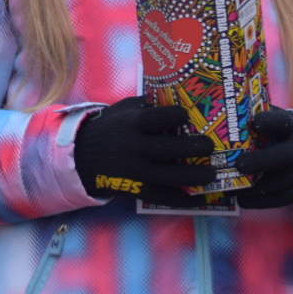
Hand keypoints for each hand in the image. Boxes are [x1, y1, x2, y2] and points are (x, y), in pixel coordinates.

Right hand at [74, 97, 216, 203]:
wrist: (80, 156)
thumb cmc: (110, 128)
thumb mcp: (124, 109)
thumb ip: (149, 104)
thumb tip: (180, 93)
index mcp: (132, 124)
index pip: (157, 118)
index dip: (175, 116)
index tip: (188, 114)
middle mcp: (134, 148)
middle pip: (167, 149)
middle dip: (192, 147)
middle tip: (210, 146)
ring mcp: (135, 171)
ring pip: (168, 176)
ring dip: (193, 176)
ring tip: (212, 173)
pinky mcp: (134, 189)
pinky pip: (160, 196)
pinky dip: (180, 199)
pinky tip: (198, 199)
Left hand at [232, 108, 292, 208]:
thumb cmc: (286, 136)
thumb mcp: (280, 122)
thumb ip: (261, 118)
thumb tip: (227, 114)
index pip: (282, 122)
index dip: (269, 122)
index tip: (254, 123)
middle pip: (282, 156)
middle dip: (260, 161)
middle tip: (239, 164)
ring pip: (277, 182)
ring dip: (252, 187)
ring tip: (229, 187)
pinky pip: (278, 199)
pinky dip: (258, 201)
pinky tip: (241, 199)